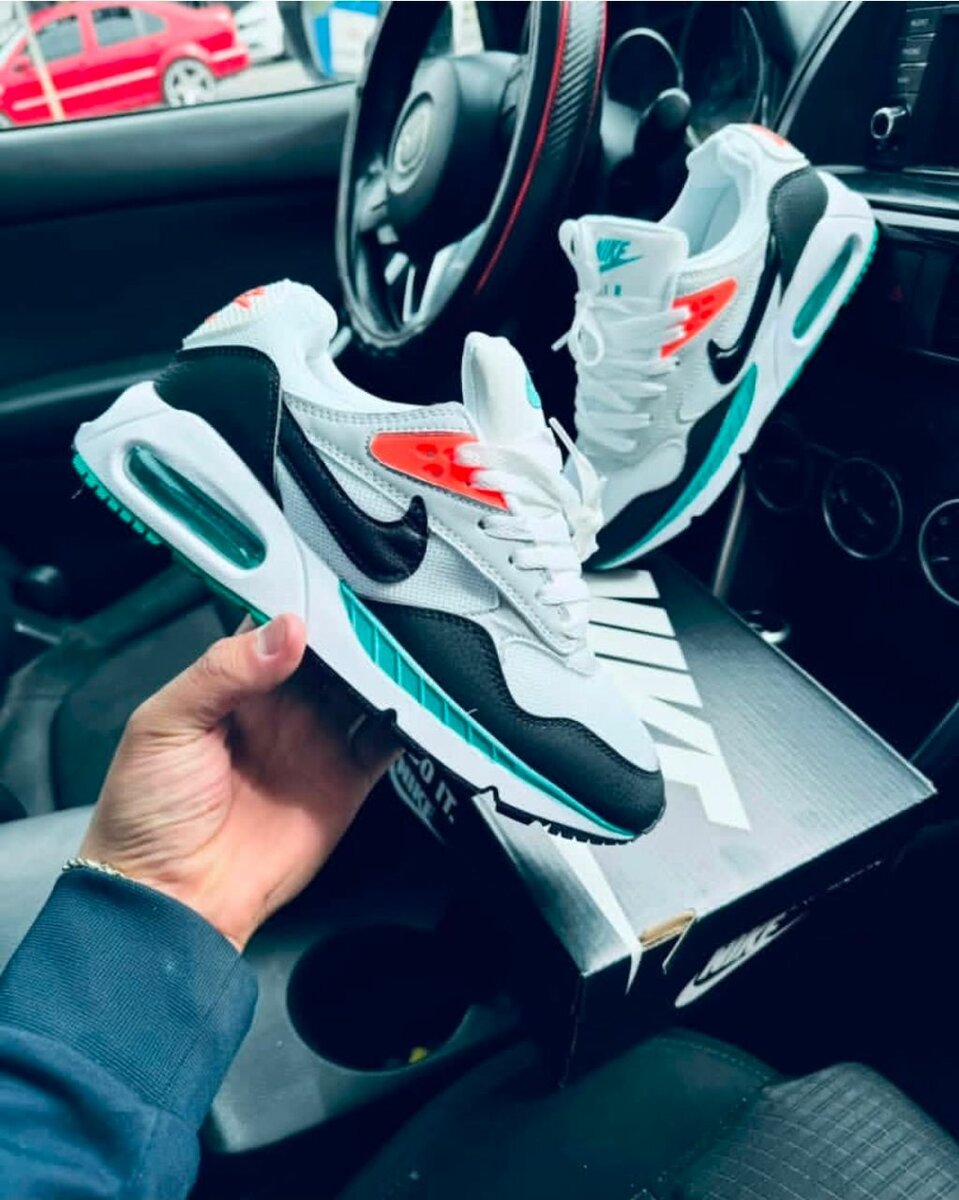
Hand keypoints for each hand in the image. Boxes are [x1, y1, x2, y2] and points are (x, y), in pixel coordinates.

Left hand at [80, 614, 399, 949]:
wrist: (173, 900)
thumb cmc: (147, 812)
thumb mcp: (164, 725)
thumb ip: (222, 671)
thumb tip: (286, 630)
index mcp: (233, 685)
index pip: (277, 628)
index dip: (305, 606)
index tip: (334, 589)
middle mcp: (280, 708)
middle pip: (332, 654)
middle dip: (357, 635)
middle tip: (378, 621)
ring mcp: (316, 743)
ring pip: (364, 690)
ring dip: (385, 672)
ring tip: (402, 655)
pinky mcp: (347, 781)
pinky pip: (386, 743)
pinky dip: (407, 722)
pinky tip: (416, 704)